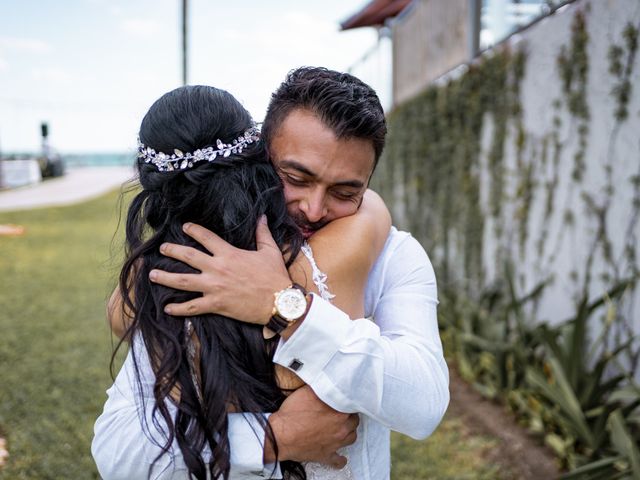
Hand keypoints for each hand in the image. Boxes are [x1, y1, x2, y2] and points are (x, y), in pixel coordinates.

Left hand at [149, 217, 291, 323]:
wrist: (279, 301)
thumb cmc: (275, 276)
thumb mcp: (269, 251)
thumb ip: (262, 233)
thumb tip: (262, 217)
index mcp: (229, 253)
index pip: (206, 237)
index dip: (193, 230)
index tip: (184, 227)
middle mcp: (218, 268)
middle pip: (188, 257)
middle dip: (172, 251)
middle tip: (161, 248)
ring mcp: (215, 287)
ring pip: (183, 281)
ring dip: (165, 278)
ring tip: (152, 275)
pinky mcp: (216, 304)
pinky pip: (192, 307)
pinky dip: (178, 308)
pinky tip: (167, 308)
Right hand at [265, 386, 358, 467]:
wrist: (279, 435)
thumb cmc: (292, 415)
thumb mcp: (307, 392)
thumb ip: (322, 388)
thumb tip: (327, 382)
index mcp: (340, 413)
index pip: (353, 405)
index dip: (348, 401)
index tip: (343, 399)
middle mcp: (341, 429)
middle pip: (354, 421)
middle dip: (349, 415)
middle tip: (342, 411)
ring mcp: (334, 444)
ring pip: (351, 438)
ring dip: (348, 432)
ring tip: (343, 427)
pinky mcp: (325, 455)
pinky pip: (338, 461)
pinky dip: (340, 459)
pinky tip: (341, 456)